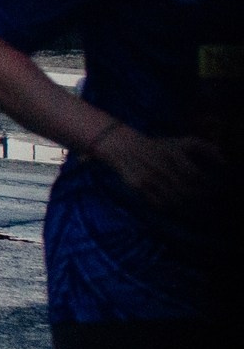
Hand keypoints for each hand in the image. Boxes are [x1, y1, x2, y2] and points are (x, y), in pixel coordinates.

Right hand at [93, 127, 224, 211]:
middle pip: (186, 190)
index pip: (196, 176)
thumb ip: (206, 148)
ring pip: (174, 199)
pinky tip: (173, 203)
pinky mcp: (137, 185)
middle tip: (203, 199)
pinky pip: (158, 203)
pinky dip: (169, 206)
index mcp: (173, 154)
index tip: (211, 188)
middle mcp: (161, 165)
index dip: (206, 185)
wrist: (124, 146)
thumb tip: (225, 161)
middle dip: (198, 197)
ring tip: (191, 204)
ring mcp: (148, 177)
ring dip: (185, 204)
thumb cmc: (159, 146)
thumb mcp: (182, 142)